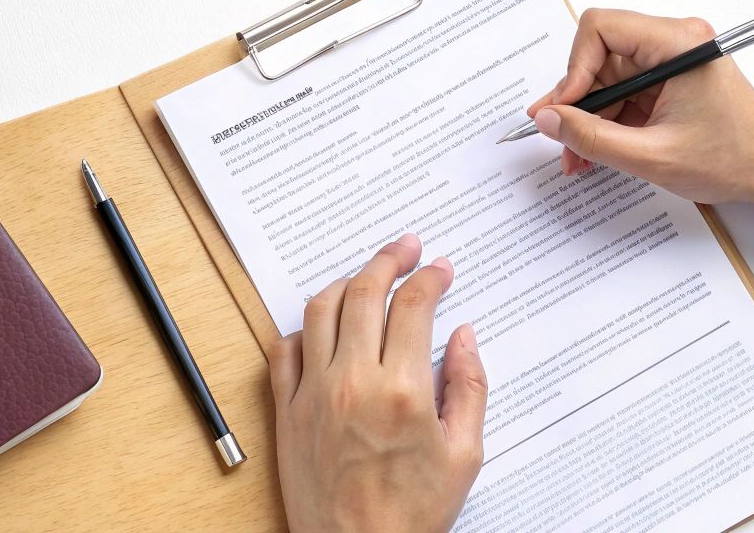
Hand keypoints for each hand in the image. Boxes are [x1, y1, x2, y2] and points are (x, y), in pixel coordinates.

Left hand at [270, 233, 487, 532]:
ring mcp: (314, 393)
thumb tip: (464, 335)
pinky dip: (304, 327)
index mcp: (404, 391)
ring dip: (346, 282)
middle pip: (365, 292)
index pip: (414, 305)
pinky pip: (283, 349)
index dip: (430, 277)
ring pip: (321, 310)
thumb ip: (470, 387)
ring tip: (367, 276)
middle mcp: (354, 382)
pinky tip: (323, 324)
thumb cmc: (412, 514)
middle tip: (406, 248)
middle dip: (389, 260)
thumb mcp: (464, 454)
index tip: (440, 270)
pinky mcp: (287, 411)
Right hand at [526, 9, 753, 224]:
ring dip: (590, 116)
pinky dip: (609, 120)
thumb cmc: (733, 160)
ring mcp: (673, 61)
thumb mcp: (651, 156)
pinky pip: (626, 92)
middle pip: (600, 55)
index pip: (600, 28)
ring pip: (608, 77)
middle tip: (559, 137)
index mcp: (678, 44)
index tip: (564, 109)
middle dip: (577, 100)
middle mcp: (675, 42)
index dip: (574, 68)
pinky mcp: (672, 80)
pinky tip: (596, 150)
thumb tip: (548, 118)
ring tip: (577, 156)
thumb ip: (591, 137)